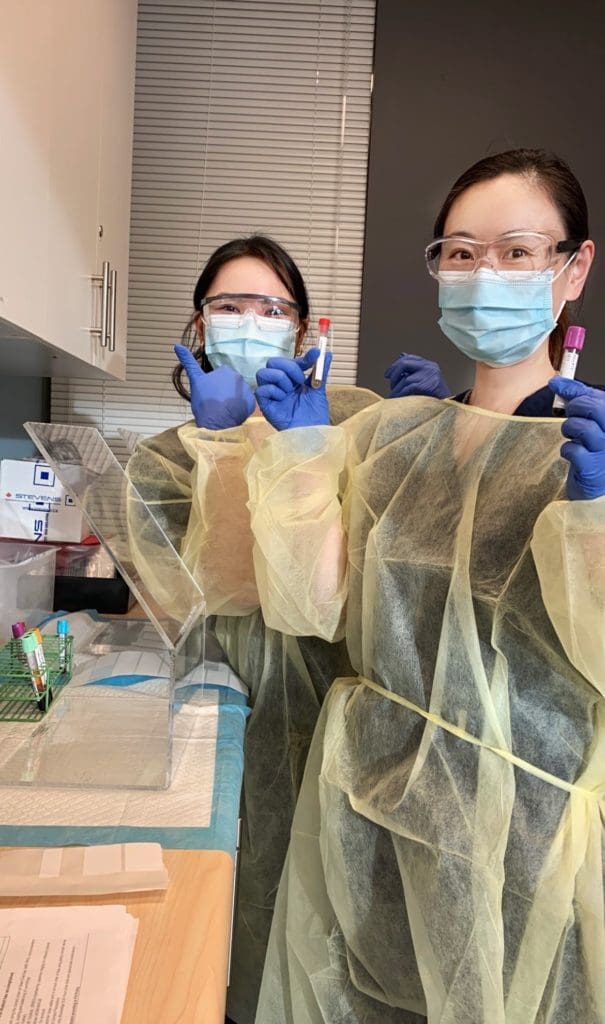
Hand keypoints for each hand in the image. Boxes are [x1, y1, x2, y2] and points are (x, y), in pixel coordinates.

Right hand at [174, 344, 254, 428]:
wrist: (216, 422)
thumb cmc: (204, 402)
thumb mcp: (195, 380)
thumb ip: (188, 362)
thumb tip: (177, 345)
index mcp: (225, 370)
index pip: (221, 376)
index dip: (214, 386)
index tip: (210, 395)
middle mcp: (238, 377)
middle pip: (231, 384)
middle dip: (225, 391)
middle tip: (216, 402)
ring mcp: (246, 390)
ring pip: (238, 394)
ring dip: (233, 399)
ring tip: (223, 409)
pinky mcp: (251, 403)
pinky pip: (246, 404)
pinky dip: (240, 408)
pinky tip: (232, 413)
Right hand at [255, 347, 331, 430]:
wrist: (312, 434)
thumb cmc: (315, 415)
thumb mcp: (319, 390)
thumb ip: (321, 371)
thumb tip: (327, 353)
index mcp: (291, 380)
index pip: (290, 362)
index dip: (302, 358)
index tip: (316, 355)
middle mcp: (279, 385)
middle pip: (272, 362)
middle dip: (289, 367)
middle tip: (300, 381)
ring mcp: (271, 395)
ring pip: (263, 373)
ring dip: (280, 378)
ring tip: (290, 391)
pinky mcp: (265, 405)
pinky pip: (260, 390)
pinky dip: (273, 391)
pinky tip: (282, 400)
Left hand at [384, 353, 450, 398]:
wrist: (449, 407)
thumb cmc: (436, 397)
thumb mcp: (425, 380)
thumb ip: (414, 369)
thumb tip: (401, 355)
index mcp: (429, 365)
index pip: (409, 358)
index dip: (396, 364)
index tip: (388, 374)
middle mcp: (430, 367)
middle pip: (405, 363)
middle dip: (393, 372)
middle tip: (389, 381)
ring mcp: (429, 375)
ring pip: (404, 379)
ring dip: (395, 388)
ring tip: (392, 395)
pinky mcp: (426, 385)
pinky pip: (407, 388)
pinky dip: (399, 394)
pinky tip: (396, 398)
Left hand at [549, 378, 604, 499]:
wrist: (597, 488)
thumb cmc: (594, 450)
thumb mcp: (590, 420)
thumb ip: (577, 398)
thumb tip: (556, 381)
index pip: (599, 396)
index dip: (576, 390)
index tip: (558, 386)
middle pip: (594, 408)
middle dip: (575, 407)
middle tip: (571, 415)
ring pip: (583, 427)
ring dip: (570, 429)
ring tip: (572, 436)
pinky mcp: (593, 468)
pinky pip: (574, 450)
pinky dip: (567, 449)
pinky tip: (571, 453)